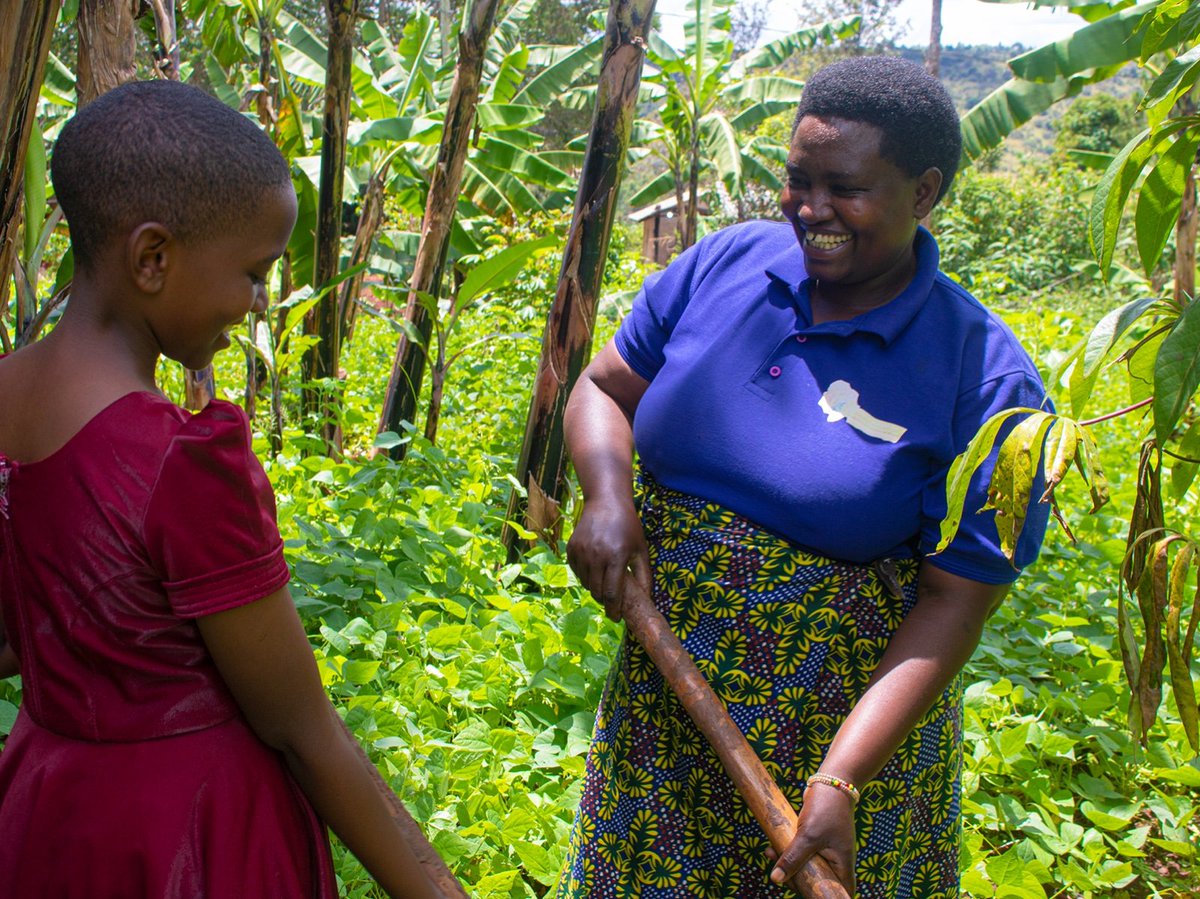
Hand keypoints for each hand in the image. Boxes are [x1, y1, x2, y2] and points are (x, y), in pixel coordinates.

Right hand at [566, 496, 650, 621]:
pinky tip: (594, 567)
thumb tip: (646, 600)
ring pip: (585, 583)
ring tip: (604, 578)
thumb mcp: (641, 549)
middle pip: (597, 592)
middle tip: (611, 598)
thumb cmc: (628, 526)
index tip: (616, 618)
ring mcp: (581, 552)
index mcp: (616, 557)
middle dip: (604, 600)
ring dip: (595, 587)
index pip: (612, 594)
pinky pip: (577, 571)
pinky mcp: (571, 548)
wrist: (606, 502)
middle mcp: (596, 556)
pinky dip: (585, 575)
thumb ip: (644, 576)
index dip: (614, 610)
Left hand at [767, 783, 856, 894]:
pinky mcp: (816, 840)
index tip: (803, 891)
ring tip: (770, 854)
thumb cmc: (826, 810)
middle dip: (795, 879)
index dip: (822, 896)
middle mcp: (836, 861)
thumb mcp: (808, 836)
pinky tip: (772, 847)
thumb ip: (793, 858)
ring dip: (788, 864)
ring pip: (806, 867)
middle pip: (817, 882)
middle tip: (777, 872)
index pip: (839, 892)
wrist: (830, 782)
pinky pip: (801, 853)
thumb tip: (776, 879)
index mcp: (842, 865)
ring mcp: (826, 850)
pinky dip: (788, 852)